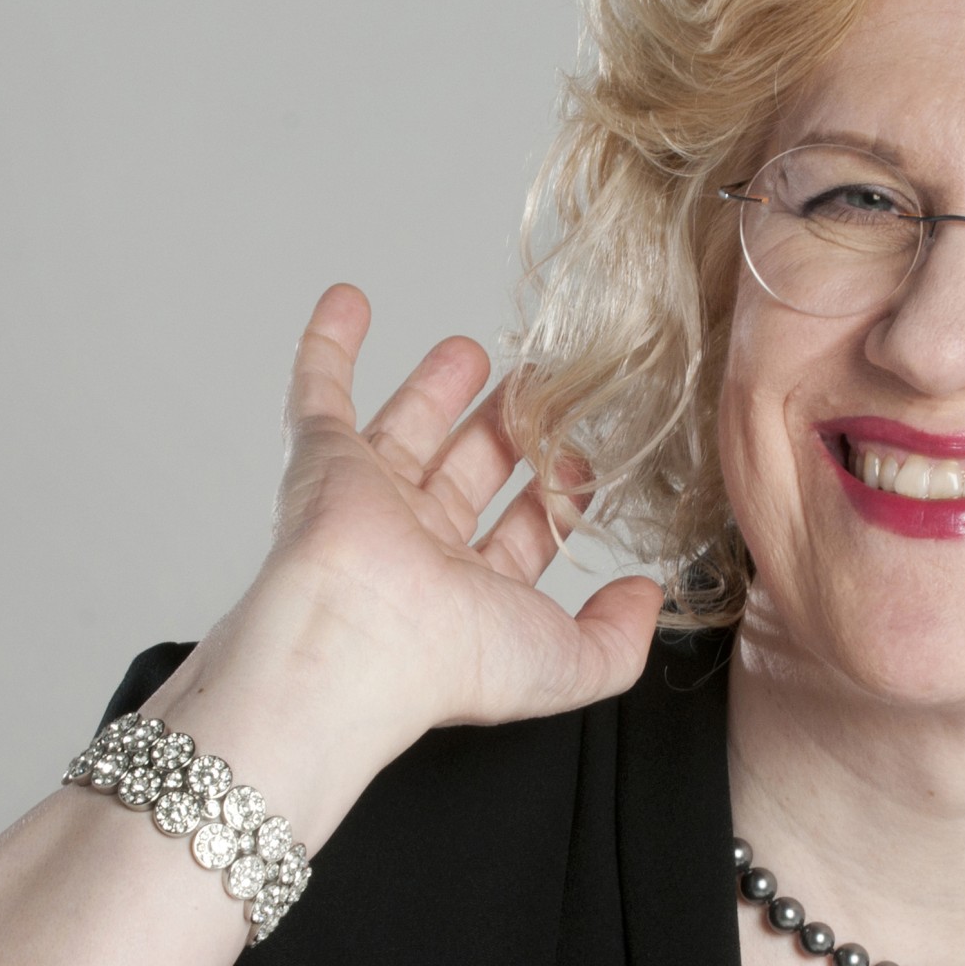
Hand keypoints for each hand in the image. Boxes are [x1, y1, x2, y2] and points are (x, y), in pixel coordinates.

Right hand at [197, 284, 663, 758]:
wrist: (353, 643)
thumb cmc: (451, 659)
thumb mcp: (570, 663)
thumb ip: (618, 639)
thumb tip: (645, 595)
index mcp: (470, 593)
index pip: (522, 536)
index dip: (557, 498)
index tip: (586, 461)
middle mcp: (418, 547)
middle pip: (468, 473)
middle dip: (504, 432)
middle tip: (538, 389)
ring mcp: (369, 499)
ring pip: (406, 430)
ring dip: (438, 389)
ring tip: (471, 349)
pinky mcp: (323, 459)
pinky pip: (319, 390)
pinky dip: (330, 344)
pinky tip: (349, 302)